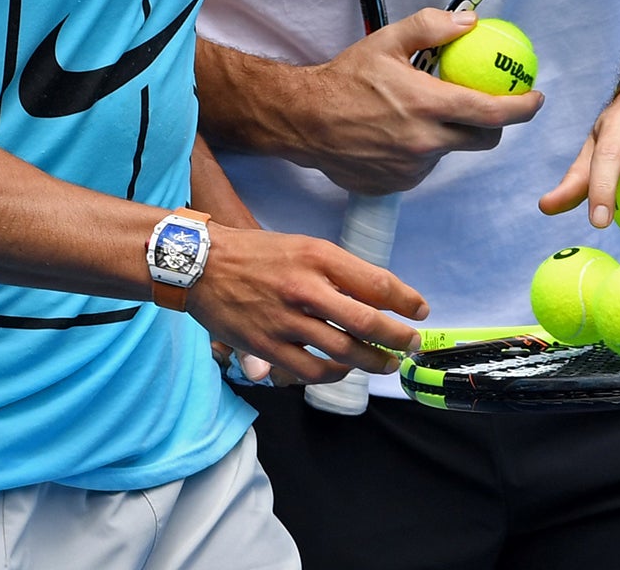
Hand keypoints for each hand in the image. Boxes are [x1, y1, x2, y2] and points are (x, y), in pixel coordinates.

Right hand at [187, 224, 429, 386]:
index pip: (375, 283)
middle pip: (366, 322)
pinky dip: (335, 374)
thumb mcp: (301, 246)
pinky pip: (311, 370)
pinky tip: (343, 369)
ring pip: (343, 351)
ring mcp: (285, 319)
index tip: (419, 311)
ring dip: (372, 361)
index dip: (405, 301)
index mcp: (317, 256)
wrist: (200, 262)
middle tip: (409, 344)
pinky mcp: (266, 345)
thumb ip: (336, 271)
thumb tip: (375, 297)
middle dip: (397, 338)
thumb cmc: (255, 253)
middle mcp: (304, 287)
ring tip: (385, 363)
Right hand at [288, 9, 545, 194]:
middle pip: (483, 140)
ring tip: (418, 114)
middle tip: (484, 106)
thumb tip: (470, 21)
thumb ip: (431, 28)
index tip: (535, 98)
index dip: (522, 108)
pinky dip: (420, 151)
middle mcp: (425, 142)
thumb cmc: (344, 79)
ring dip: (447, 136)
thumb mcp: (386, 42)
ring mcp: (411, 169)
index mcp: (427, 105)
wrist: (303, 120)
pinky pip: (423, 167)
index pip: (493, 113)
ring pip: (449, 152)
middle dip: (493, 125)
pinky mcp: (397, 184)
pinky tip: (395, 133)